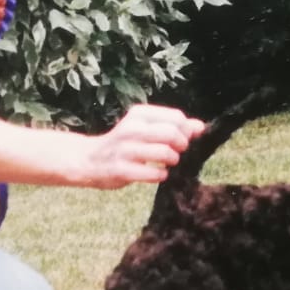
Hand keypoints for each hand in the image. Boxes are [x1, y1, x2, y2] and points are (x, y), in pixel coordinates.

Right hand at [78, 104, 205, 188]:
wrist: (89, 159)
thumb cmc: (123, 144)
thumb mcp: (144, 129)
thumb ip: (172, 126)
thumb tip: (200, 127)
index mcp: (138, 114)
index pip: (176, 117)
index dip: (185, 131)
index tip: (181, 139)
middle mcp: (131, 129)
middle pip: (172, 133)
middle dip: (181, 145)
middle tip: (176, 152)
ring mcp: (125, 150)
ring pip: (165, 153)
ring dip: (172, 160)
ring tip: (167, 163)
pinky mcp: (122, 169)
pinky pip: (154, 173)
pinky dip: (161, 175)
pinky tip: (157, 173)